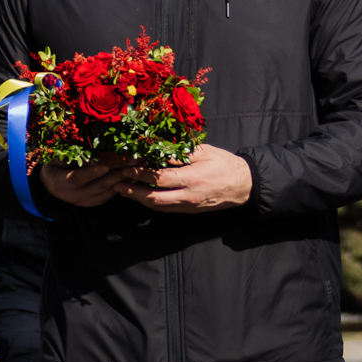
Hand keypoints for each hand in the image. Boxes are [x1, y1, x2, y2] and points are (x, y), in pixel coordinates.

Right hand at [40, 161, 133, 208]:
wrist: (51, 187)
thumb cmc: (54, 167)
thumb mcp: (55, 159)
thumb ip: (67, 156)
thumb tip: (85, 155)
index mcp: (62, 182)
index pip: (78, 178)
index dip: (91, 173)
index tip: (105, 166)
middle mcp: (74, 195)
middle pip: (98, 186)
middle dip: (116, 175)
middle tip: (131, 164)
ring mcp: (85, 201)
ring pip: (106, 192)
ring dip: (122, 181)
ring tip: (136, 169)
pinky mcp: (93, 202)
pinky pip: (109, 196)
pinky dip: (120, 187)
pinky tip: (131, 178)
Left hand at [119, 144, 253, 212]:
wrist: (243, 186)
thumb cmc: (225, 164)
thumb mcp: (204, 152)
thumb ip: (181, 153)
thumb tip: (157, 150)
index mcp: (192, 179)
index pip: (160, 178)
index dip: (141, 174)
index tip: (127, 168)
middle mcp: (189, 196)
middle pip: (154, 199)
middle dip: (133, 193)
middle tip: (117, 185)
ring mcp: (189, 206)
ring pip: (159, 207)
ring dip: (140, 200)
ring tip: (125, 192)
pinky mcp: (190, 210)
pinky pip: (167, 209)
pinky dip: (152, 203)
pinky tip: (143, 197)